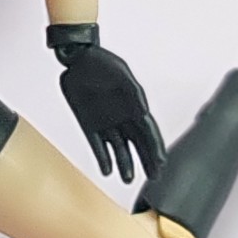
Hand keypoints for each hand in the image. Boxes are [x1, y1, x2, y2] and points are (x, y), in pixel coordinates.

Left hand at [49, 25, 164, 183]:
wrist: (76, 59)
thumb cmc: (101, 62)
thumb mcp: (120, 74)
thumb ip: (132, 93)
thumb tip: (143, 111)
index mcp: (134, 106)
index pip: (148, 132)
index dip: (155, 147)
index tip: (161, 162)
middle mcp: (122, 117)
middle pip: (138, 143)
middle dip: (147, 160)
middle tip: (154, 177)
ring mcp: (105, 122)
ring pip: (118, 148)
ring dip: (124, 163)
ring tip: (127, 179)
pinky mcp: (88, 124)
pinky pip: (96, 145)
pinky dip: (102, 158)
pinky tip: (107, 170)